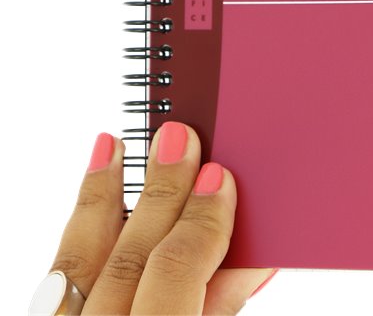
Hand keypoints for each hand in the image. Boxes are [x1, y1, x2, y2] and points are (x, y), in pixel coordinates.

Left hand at [44, 122, 275, 314]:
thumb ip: (222, 310)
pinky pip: (57, 276)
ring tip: (112, 146)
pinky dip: (76, 229)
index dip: (203, 225)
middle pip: (129, 259)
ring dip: (98, 198)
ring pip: (77, 262)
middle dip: (159, 193)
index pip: (174, 280)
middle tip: (179, 140)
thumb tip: (250, 254)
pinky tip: (88, 194)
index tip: (221, 179)